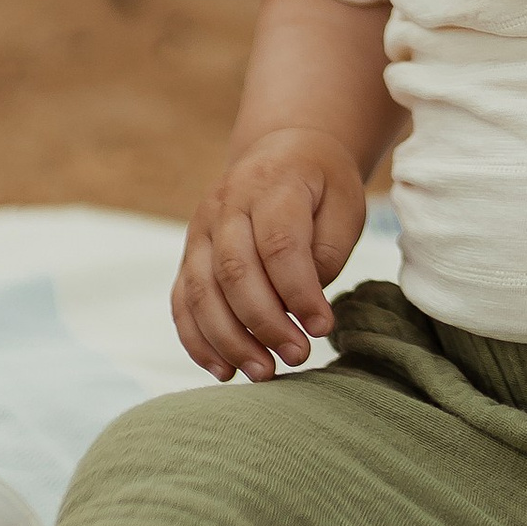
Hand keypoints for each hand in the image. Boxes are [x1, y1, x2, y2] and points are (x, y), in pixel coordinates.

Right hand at [174, 127, 369, 379]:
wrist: (280, 152)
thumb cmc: (320, 186)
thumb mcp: (344, 204)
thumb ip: (326, 251)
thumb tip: (302, 307)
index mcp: (271, 185)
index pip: (279, 244)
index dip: (299, 291)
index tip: (323, 328)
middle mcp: (226, 205)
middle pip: (235, 271)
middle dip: (265, 323)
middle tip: (298, 357)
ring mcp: (200, 231)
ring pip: (201, 291)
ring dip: (230, 340)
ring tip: (264, 373)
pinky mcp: (189, 255)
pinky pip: (181, 302)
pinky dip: (197, 340)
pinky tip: (224, 371)